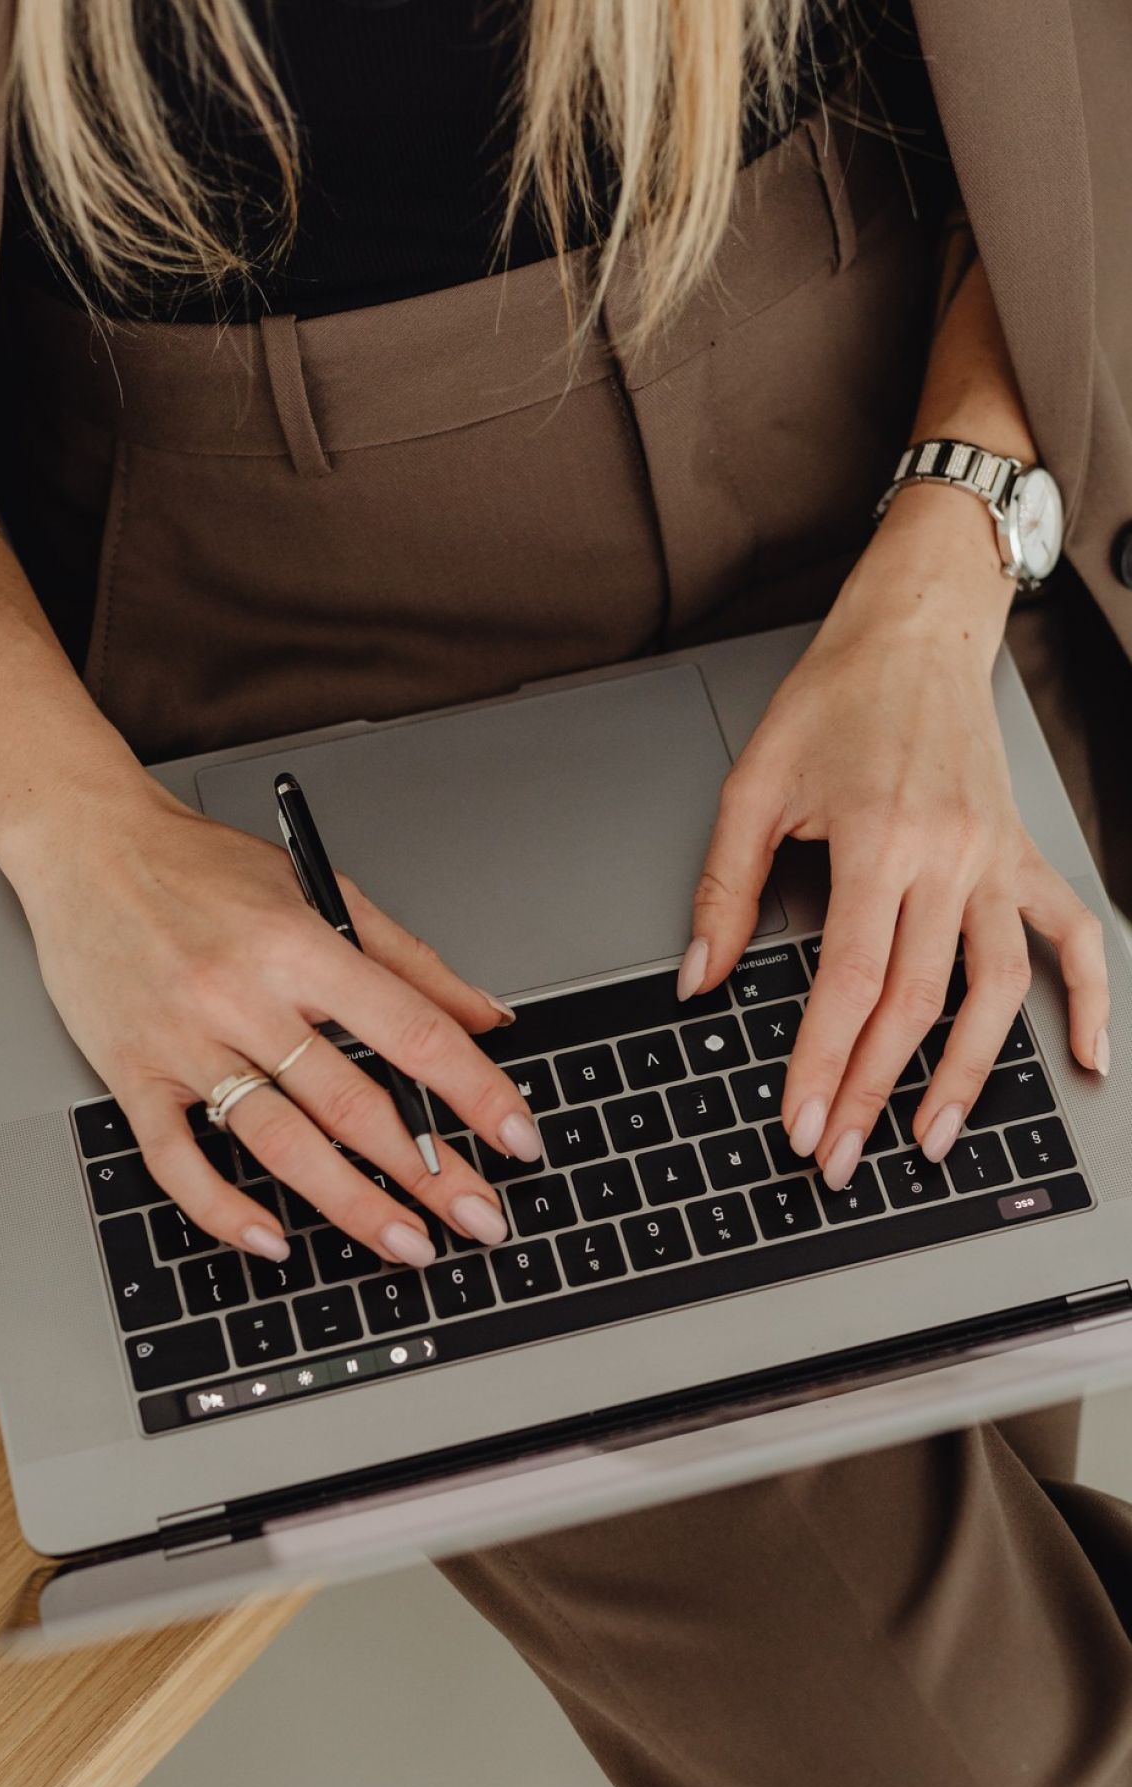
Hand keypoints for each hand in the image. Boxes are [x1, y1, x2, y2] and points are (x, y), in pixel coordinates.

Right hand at [19, 776, 538, 1268]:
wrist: (86, 847)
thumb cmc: (199, 866)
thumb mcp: (318, 889)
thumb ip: (407, 959)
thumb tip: (486, 1015)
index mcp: (298, 944)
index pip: (410, 1030)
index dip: (473, 1091)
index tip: (517, 1135)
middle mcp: (243, 996)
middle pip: (352, 1104)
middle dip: (429, 1172)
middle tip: (481, 1217)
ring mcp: (185, 1041)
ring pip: (280, 1143)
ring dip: (352, 1206)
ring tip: (407, 1243)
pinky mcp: (132, 1074)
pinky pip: (177, 1160)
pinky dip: (224, 1209)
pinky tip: (273, 1240)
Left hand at [683, 486, 1109, 1191]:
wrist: (914, 630)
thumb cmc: (834, 697)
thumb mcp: (754, 784)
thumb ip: (725, 890)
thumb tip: (697, 981)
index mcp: (877, 837)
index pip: (852, 980)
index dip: (824, 1063)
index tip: (802, 1122)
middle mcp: (948, 854)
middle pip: (918, 1001)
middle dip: (875, 1090)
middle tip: (841, 1155)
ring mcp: (996, 857)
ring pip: (998, 987)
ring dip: (970, 1073)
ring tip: (933, 1138)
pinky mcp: (1023, 852)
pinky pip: (1070, 933)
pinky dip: (1089, 998)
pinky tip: (1085, 1058)